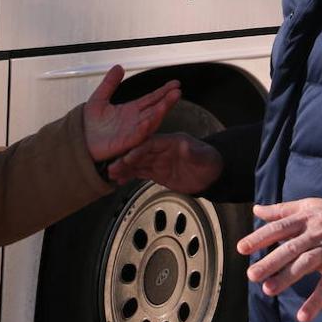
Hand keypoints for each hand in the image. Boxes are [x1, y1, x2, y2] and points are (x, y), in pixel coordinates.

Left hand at [82, 65, 181, 161]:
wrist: (79, 141)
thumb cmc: (89, 125)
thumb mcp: (99, 99)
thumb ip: (109, 83)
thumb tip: (118, 67)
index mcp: (131, 111)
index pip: (151, 99)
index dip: (163, 91)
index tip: (175, 84)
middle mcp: (135, 121)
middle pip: (156, 108)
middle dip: (167, 99)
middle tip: (177, 90)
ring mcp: (132, 132)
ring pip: (151, 121)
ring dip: (161, 110)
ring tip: (171, 100)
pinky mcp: (126, 143)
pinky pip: (138, 135)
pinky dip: (145, 127)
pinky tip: (151, 118)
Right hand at [106, 132, 222, 193]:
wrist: (211, 175)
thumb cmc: (209, 160)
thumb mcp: (204, 156)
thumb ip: (193, 152)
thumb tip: (185, 146)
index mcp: (171, 141)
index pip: (152, 144)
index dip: (140, 150)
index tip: (128, 156)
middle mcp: (161, 149)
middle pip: (140, 152)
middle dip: (126, 159)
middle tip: (113, 166)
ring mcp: (158, 160)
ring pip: (137, 163)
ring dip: (124, 168)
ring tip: (111, 174)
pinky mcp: (156, 171)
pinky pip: (140, 172)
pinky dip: (129, 176)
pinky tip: (119, 180)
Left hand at [237, 198, 321, 321]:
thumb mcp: (306, 207)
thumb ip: (280, 210)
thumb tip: (256, 209)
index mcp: (303, 220)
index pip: (278, 228)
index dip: (260, 238)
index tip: (242, 249)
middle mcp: (314, 234)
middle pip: (290, 248)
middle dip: (270, 261)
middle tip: (252, 275)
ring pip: (306, 264)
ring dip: (288, 277)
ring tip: (269, 290)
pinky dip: (316, 301)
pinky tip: (303, 317)